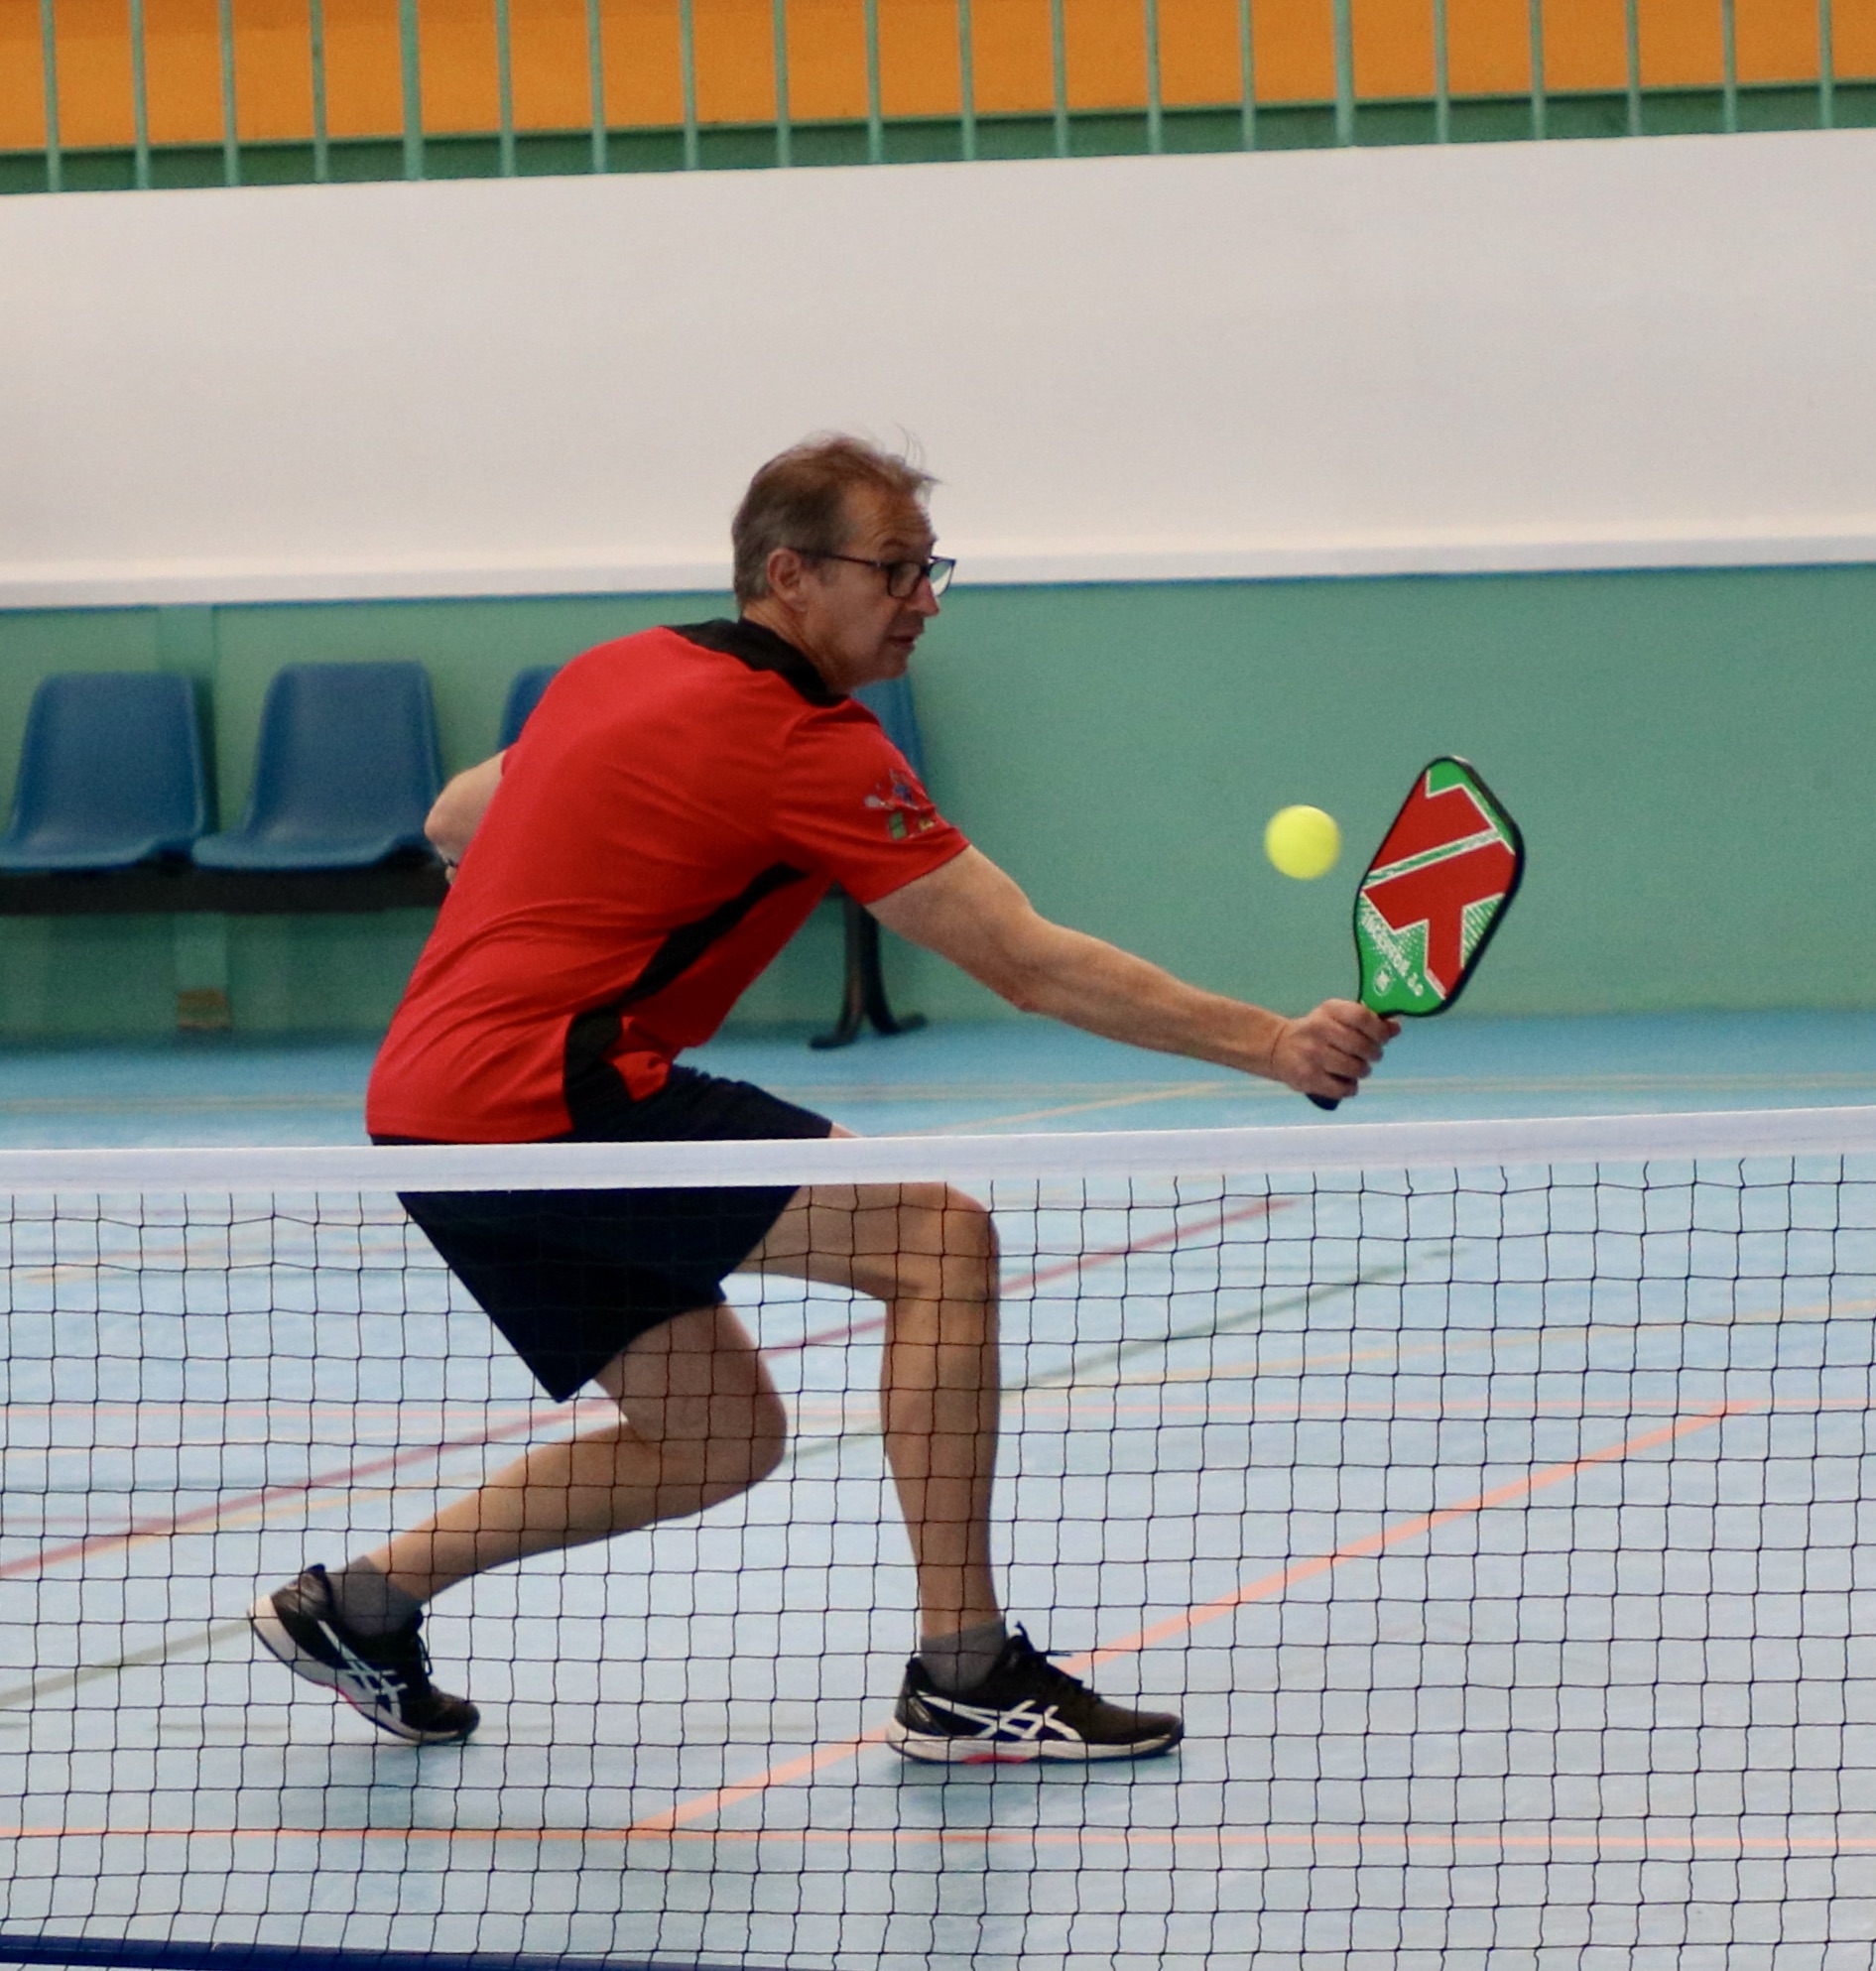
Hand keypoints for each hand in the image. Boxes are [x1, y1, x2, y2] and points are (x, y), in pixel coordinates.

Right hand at [1268, 999, 1398, 1102]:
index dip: (1379, 1029)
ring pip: (1355, 1069)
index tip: (1383, 1038)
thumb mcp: (1337, 1017)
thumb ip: (1367, 1021)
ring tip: (1357, 1068)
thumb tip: (1396, 1027)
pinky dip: (1350, 1087)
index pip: (1362, 1016)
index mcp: (1329, 1010)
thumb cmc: (1316, 1030)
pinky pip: (1343, 1088)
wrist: (1277, 1047)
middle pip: (1362, 1046)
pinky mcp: (1308, 1078)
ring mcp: (1312, 1055)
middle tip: (1371, 1056)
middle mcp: (1319, 1030)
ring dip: (1362, 1071)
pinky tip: (1346, 1082)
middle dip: (1374, 1054)